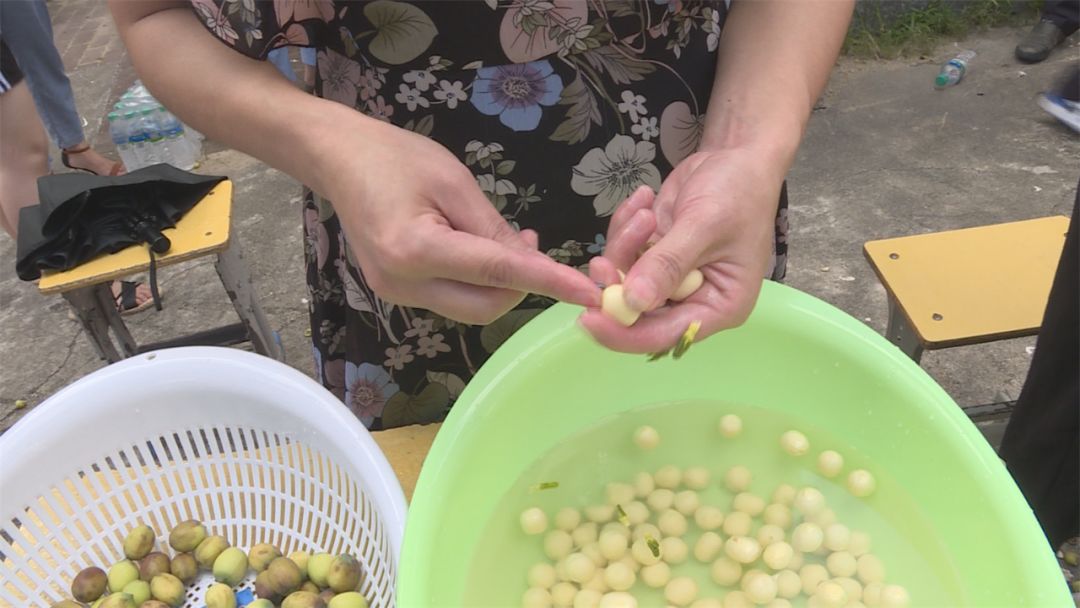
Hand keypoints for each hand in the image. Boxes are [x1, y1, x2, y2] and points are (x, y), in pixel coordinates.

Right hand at [317, 116, 599, 323]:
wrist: (339, 160)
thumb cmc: (395, 158)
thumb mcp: (453, 181)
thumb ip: (493, 228)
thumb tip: (531, 263)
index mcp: (415, 250)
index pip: (497, 273)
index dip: (548, 283)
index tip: (588, 293)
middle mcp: (404, 284)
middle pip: (486, 306)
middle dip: (521, 285)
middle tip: (532, 244)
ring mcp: (396, 294)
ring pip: (470, 307)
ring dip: (500, 284)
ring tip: (506, 240)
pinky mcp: (396, 294)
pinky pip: (451, 298)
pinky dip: (477, 282)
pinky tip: (479, 250)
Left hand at [579, 147, 781, 351]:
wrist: (737, 157)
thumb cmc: (738, 192)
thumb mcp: (705, 225)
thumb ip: (668, 263)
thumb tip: (633, 302)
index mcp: (718, 306)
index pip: (664, 335)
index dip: (624, 333)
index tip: (588, 319)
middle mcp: (693, 299)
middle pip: (637, 312)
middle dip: (615, 284)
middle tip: (599, 261)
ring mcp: (670, 278)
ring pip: (624, 279)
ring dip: (624, 245)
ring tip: (644, 210)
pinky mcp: (654, 255)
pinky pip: (624, 253)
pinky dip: (625, 228)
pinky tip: (644, 198)